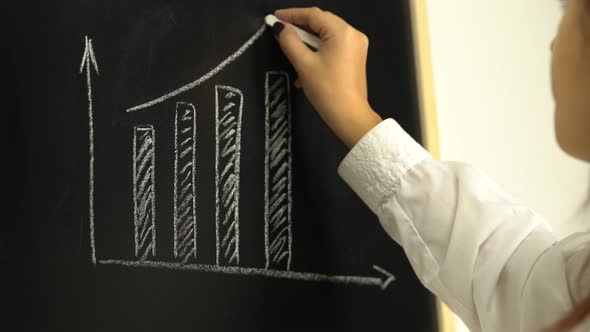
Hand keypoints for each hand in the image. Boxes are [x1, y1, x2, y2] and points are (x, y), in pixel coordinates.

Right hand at [273, 7, 381, 147]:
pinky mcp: (355, 58)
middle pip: (322, 23)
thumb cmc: (327, 89)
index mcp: (342, 32)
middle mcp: (353, 34)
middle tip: (280, 31)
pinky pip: (333, 47)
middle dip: (300, 27)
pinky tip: (305, 68)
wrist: (349, 116)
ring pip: (326, 36)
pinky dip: (318, 52)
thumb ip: (290, 41)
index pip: (313, 15)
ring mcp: (356, 46)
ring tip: (291, 51)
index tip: (274, 18)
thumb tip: (280, 28)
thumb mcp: (304, 64)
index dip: (292, 14)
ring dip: (308, 43)